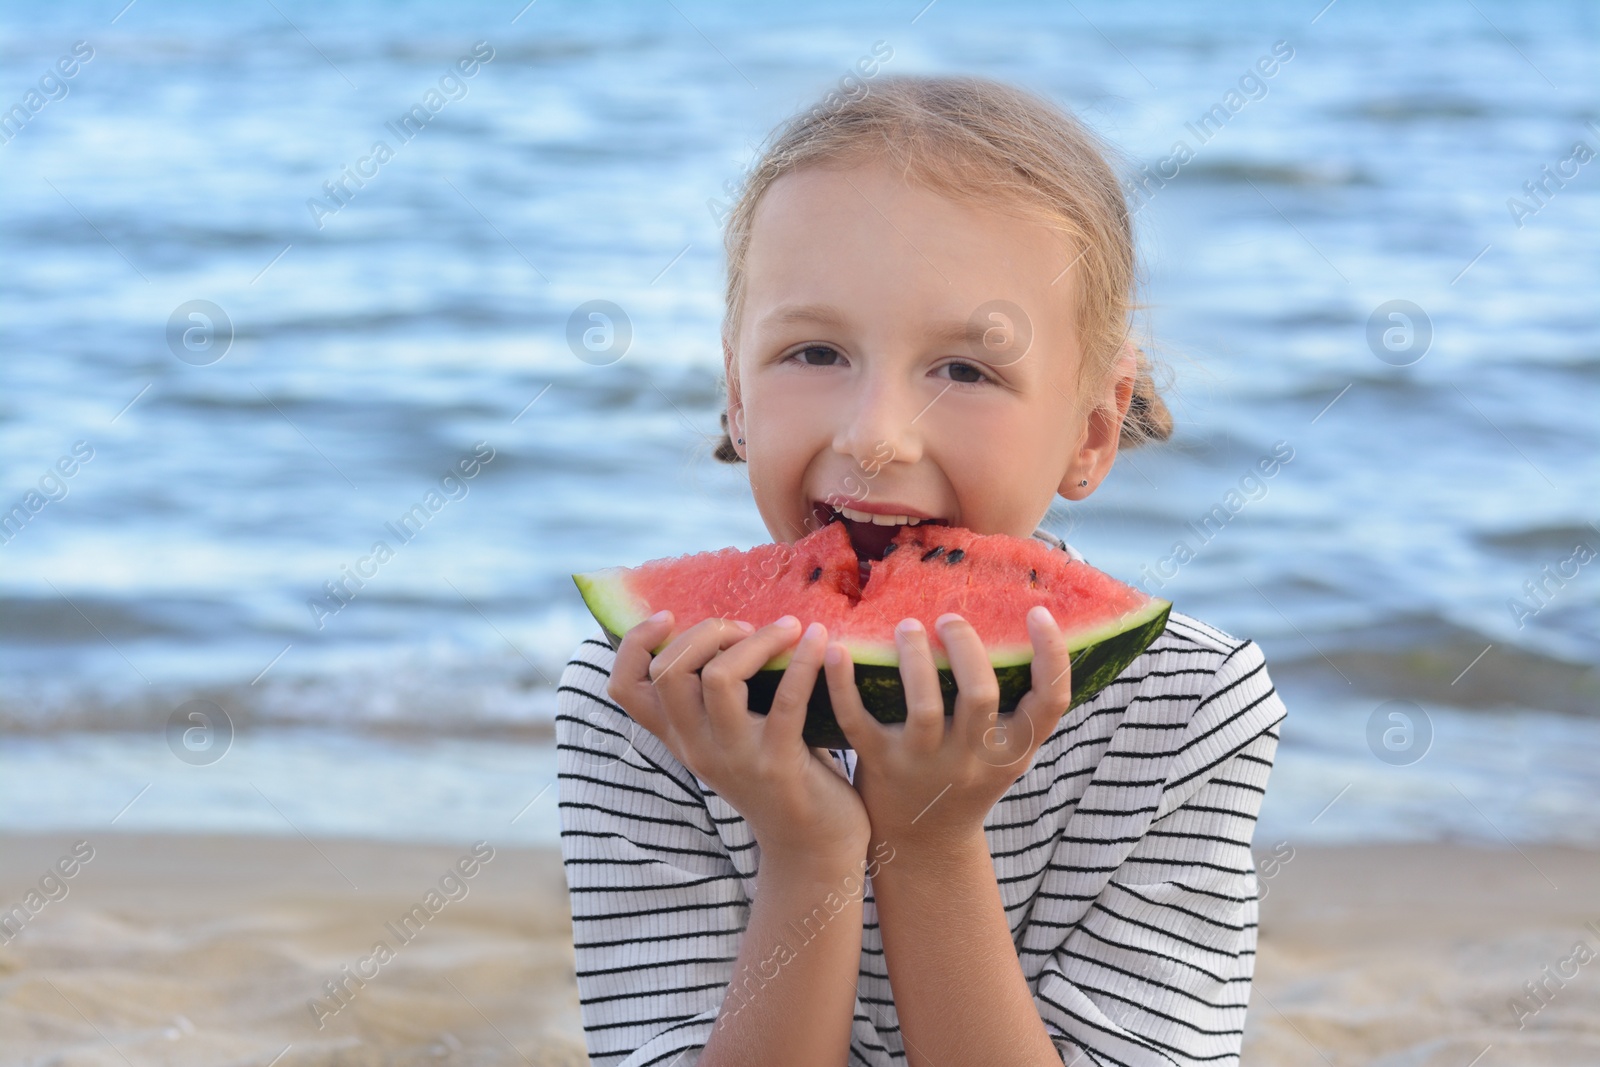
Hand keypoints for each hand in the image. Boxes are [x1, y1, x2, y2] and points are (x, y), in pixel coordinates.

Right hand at [608, 612, 870, 859]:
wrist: (811, 847)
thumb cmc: (776, 775)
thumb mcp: (730, 738)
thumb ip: (715, 697)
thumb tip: (726, 625)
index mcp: (680, 737)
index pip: (625, 688)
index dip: (634, 643)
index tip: (667, 615)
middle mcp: (696, 747)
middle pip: (668, 672)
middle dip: (706, 632)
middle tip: (746, 628)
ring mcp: (734, 757)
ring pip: (717, 678)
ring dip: (756, 641)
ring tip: (788, 628)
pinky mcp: (778, 764)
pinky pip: (786, 700)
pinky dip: (804, 661)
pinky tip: (821, 639)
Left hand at [825, 606, 1073, 848]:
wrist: (923, 846)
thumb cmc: (966, 781)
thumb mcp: (1005, 754)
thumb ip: (1016, 710)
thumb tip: (1026, 629)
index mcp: (1011, 752)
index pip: (1050, 703)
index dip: (1052, 654)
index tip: (1037, 612)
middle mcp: (971, 760)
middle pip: (980, 694)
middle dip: (965, 647)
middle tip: (949, 619)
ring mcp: (923, 764)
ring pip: (923, 706)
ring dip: (914, 657)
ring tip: (908, 626)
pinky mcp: (878, 763)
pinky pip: (857, 718)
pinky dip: (843, 682)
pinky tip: (838, 649)